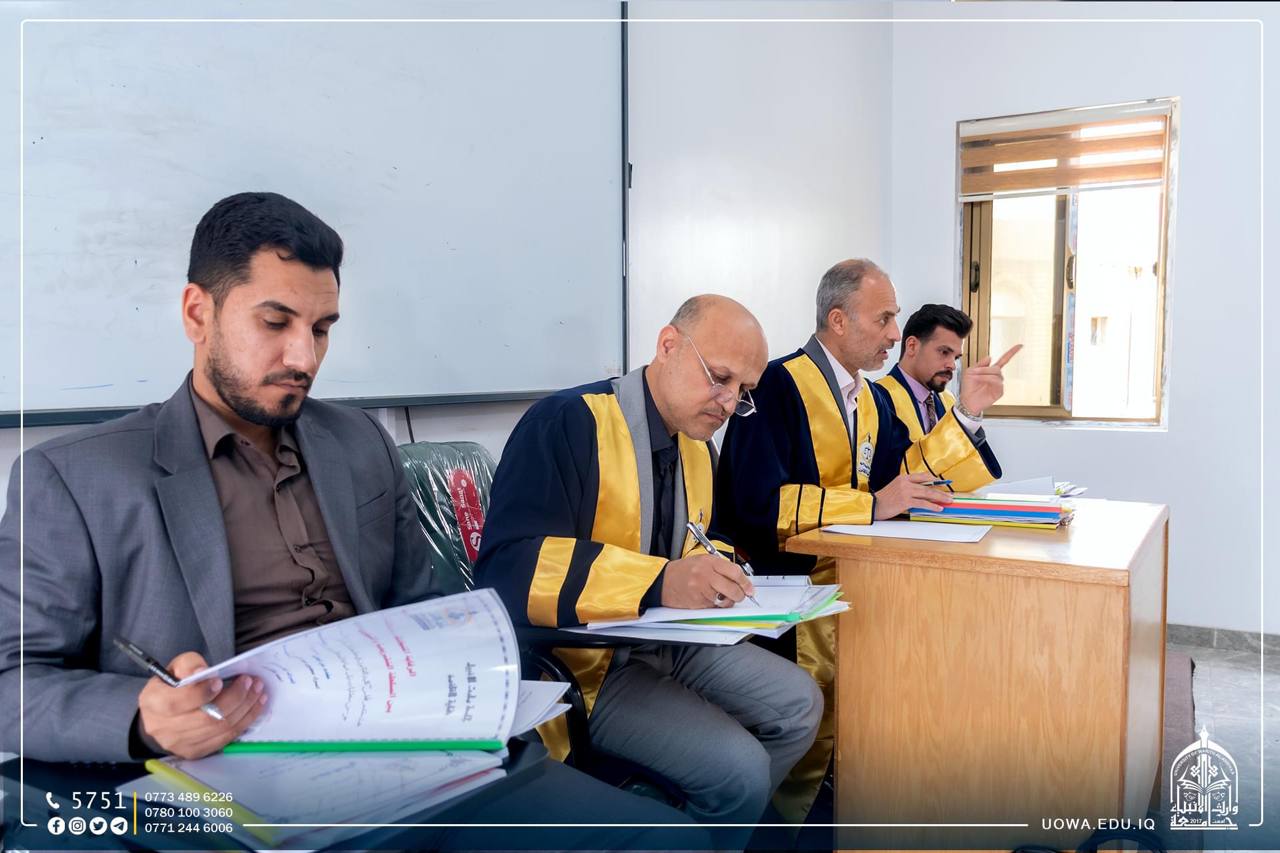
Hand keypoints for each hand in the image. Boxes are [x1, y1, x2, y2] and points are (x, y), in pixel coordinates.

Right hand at [137, 652, 267, 758]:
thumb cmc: (171, 687)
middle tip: (250, 681)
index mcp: (153, 703)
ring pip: (220, 728)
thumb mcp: (175, 668)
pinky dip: (244, 721)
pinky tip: (254, 706)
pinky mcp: (195, 752)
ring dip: (245, 709)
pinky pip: (225, 738)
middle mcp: (163, 728)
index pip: (178, 702)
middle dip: (235, 698)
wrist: (160, 716)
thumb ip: (189, 665)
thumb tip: (203, 672)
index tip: (220, 681)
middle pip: (206, 717)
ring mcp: (179, 744)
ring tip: (258, 691)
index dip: (202, 693)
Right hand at [661, 553, 755, 608]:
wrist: (663, 581)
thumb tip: (740, 580)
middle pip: (733, 589)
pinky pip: (714, 607)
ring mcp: (701, 590)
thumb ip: (721, 568)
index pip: (734, 572)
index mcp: (708, 562)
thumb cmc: (683, 571)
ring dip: (727, 601)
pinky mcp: (697, 603)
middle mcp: (705, 575)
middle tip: (740, 595)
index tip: (749, 588)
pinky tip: (708, 598)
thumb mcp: (702, 561)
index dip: (745, 582)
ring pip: (725, 601)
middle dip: (740, 595)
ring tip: (720, 596)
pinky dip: (715, 605)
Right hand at [874, 472, 953, 519]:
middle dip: (941, 490)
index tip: (942, 483)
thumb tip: (922, 492)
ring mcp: (906, 491)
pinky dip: (932, 506)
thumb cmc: (884, 499)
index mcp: (903, 477)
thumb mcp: (896, 488)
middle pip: (928, 485)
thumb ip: (908, 487)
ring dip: (940, 497)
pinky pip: (923, 503)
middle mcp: (906, 482)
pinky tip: (938, 508)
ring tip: (948, 501)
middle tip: (949, 494)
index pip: (923, 476)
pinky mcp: (906, 501)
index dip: (934, 480)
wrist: (873, 505)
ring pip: (927, 493)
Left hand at [959, 344, 1022, 414]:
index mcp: (990, 371)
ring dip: (985, 374)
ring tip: (976, 378)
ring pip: (997, 374)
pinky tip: (981, 381)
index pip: (1004, 360)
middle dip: (985, 369)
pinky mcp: (999, 392)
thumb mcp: (970, 371)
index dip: (1011, 353)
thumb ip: (980, 364)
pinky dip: (987, 379)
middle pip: (998, 368)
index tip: (1020, 345)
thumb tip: (990, 357)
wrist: (967, 401)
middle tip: (975, 373)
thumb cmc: (968, 387)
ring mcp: (999, 384)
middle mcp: (996, 377)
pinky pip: (997, 382)